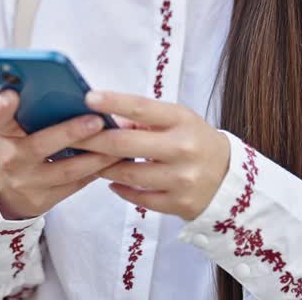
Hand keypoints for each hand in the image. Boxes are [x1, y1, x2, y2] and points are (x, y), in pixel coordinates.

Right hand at [0, 90, 121, 220]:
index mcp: (4, 133)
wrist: (3, 191)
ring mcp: (28, 182)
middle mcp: (12, 158)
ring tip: (119, 140)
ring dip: (97, 155)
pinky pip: (76, 184)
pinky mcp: (44, 200)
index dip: (2, 107)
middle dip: (70, 132)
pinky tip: (116, 158)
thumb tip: (73, 91)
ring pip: (66, 169)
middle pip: (40, 145)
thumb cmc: (18, 147)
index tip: (11, 95)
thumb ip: (32, 111)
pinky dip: (97, 170)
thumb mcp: (14, 128)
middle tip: (97, 120)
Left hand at [71, 90, 229, 220]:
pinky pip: (139, 197)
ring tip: (88, 160)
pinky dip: (120, 188)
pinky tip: (110, 180)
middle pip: (126, 144)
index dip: (114, 102)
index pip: (143, 108)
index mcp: (182, 120)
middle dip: (94, 140)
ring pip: (128, 173)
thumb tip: (106, 121)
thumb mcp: (177, 121)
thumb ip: (144, 119)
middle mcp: (183, 148)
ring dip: (103, 166)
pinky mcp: (178, 203)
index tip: (88, 97)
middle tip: (71, 136)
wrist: (229, 177)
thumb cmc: (193, 140)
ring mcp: (182, 178)